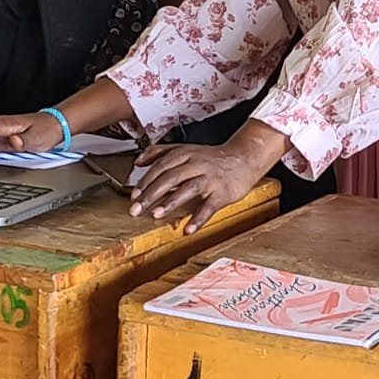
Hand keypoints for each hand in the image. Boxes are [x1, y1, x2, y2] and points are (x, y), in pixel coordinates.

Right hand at [0, 112, 65, 151]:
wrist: (55, 125)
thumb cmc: (47, 129)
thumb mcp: (37, 138)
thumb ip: (23, 141)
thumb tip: (13, 142)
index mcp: (5, 123)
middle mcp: (0, 126)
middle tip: (0, 158)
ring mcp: (1, 132)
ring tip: (9, 156)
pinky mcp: (4, 139)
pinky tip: (8, 155)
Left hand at [129, 142, 267, 234]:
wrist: (244, 159)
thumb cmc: (211, 158)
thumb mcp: (186, 149)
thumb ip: (160, 153)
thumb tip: (137, 162)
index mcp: (185, 153)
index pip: (161, 165)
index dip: (146, 181)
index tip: (134, 195)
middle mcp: (197, 164)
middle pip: (171, 177)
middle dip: (151, 194)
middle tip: (136, 209)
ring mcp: (211, 178)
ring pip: (189, 188)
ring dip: (171, 202)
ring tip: (156, 215)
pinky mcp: (223, 193)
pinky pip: (209, 206)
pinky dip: (198, 219)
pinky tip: (188, 229)